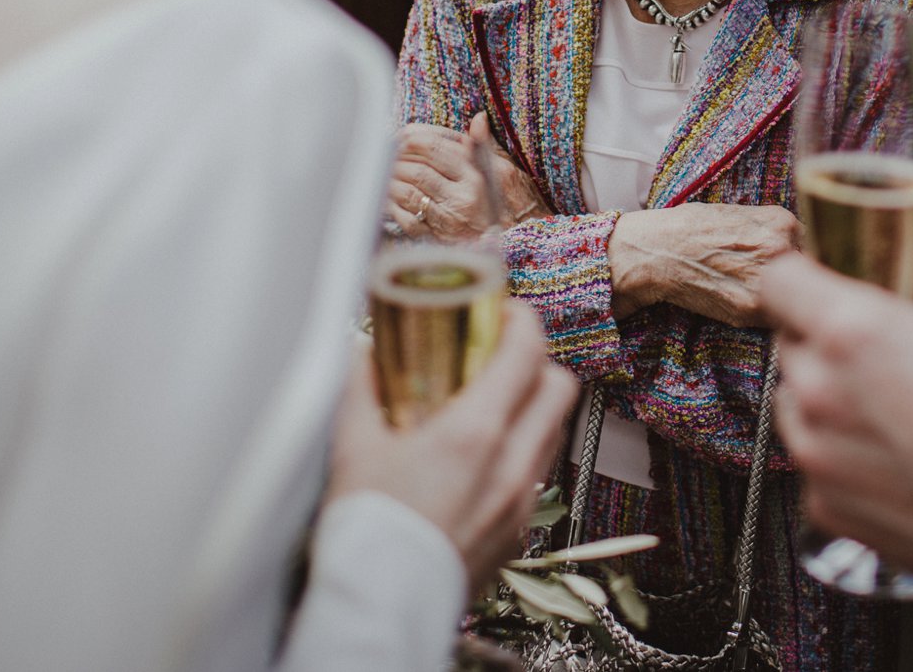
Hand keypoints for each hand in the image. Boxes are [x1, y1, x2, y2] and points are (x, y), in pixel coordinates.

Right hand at [328, 301, 577, 589]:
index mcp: (474, 432)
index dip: (523, 320)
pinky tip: (486, 456)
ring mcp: (521, 500)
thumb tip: (365, 351)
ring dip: (534, 406)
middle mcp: (511, 463)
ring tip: (494, 401)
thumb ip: (361, 386)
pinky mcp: (519, 531)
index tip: (506, 311)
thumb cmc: (367, 527)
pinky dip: (523, 450)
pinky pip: (538, 474)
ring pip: (555, 431)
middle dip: (537, 360)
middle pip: (559, 387)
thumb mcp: (353, 444)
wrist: (381, 602)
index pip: (527, 353)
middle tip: (502, 354)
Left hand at [390, 113, 547, 240]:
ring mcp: (447, 220)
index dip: (413, 139)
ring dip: (392, 179)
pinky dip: (392, 204)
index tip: (403, 135)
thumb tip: (478, 118)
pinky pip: (406, 218)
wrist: (514, 245)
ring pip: (408, 193)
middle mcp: (461, 198)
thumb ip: (484, 145)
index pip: (435, 150)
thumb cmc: (507, 204)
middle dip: (397, 158)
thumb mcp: (502, 170)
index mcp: (475, 177)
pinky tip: (389, 194)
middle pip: (418, 171)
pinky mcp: (436, 238)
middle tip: (387, 151)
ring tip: (386, 169)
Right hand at [608, 203, 802, 326]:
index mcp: (782, 222)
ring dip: (786, 301)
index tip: (797, 266)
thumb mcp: (742, 214)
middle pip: (812, 274)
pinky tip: (747, 302)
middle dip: (800, 281)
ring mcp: (768, 282)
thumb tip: (802, 249)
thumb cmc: (693, 228)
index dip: (805, 259)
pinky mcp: (752, 310)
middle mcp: (781, 250)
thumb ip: (776, 229)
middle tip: (778, 283)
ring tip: (755, 292)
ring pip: (797, 299)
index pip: (817, 246)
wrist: (657, 252)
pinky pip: (776, 317)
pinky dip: (768, 315)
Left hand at [760, 254, 912, 588]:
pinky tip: (898, 457)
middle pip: (792, 343)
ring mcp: (819, 457)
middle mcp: (818, 393)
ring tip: (895, 406)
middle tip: (885, 345)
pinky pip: (818, 466)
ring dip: (829, 397)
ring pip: (796, 404)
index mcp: (851, 331)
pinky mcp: (832, 510)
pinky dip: (844, 457)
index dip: (798, 271)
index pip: (779, 279)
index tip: (816, 275)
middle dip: (828, 337)